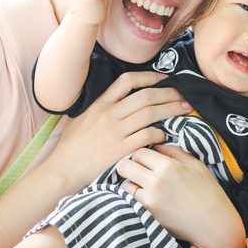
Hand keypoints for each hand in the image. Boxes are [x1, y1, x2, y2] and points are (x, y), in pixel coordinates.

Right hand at [48, 72, 190, 188]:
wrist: (62, 171)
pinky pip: (146, 136)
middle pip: (145, 96)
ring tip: (185, 109)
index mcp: (98, 104)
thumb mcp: (80, 119)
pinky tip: (165, 135)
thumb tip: (116, 98)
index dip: (149, 76)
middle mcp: (108, 115)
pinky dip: (160, 134)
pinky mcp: (120, 150)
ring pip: (149, 114)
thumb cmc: (71, 147)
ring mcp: (114, 132)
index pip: (126, 81)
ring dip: (171, 110)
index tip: (164, 78)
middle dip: (168, 93)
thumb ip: (98, 107)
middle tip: (183, 94)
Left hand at [116, 145, 244, 247]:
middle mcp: (156, 182)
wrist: (215, 225)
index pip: (139, 152)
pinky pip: (130, 202)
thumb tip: (157, 145)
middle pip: (124, 166)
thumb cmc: (209, 193)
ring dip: (130, 184)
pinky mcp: (147, 216)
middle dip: (129, 166)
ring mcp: (149, 201)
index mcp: (168, 167)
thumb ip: (175, 152)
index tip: (146, 160)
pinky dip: (133, 199)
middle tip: (138, 171)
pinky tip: (145, 199)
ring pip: (123, 185)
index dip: (141, 155)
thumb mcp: (196, 166)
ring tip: (142, 187)